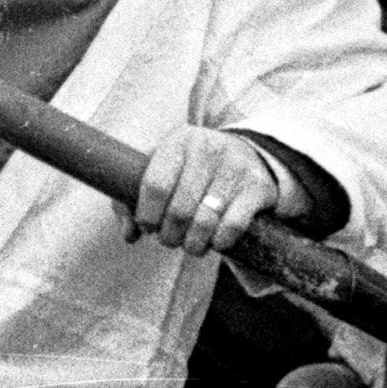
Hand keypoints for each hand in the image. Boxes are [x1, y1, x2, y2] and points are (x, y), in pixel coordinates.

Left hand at [128, 128, 308, 251]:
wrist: (247, 155)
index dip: (147, 215)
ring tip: (191, 244)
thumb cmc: (192, 171)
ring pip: (205, 221)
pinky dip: (220, 242)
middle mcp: (207, 150)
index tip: (149, 226)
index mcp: (178, 143)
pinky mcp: (256, 187)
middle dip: (170, 235)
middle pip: (179, 209)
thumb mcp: (162, 172)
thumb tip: (130, 235)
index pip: (155, 185)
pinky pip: (233, 226)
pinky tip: (215, 241)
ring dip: (193, 244)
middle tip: (170, 240)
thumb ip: (132, 201)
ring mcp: (235, 167)